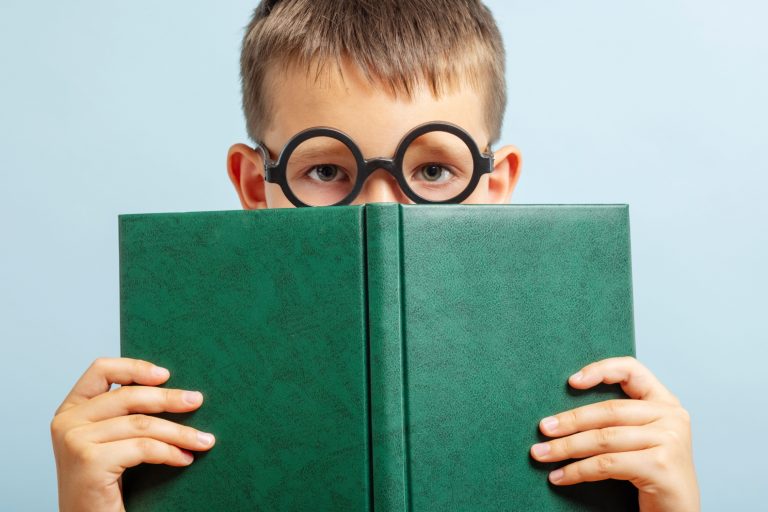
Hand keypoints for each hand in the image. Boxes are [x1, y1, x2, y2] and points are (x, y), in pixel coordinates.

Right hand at [50, 358, 215, 511]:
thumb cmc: (106, 485)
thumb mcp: (112, 440)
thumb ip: (125, 413)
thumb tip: (176, 390)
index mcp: (71, 410)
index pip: (101, 369)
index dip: (136, 367)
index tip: (166, 375)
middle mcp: (67, 422)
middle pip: (129, 395)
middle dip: (170, 398)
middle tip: (197, 401)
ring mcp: (75, 440)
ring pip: (142, 424)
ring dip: (180, 432)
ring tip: (203, 441)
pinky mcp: (89, 461)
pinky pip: (143, 447)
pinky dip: (170, 452)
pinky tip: (185, 459)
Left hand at [529, 356, 698, 511]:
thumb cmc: (653, 473)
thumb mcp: (640, 437)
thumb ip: (618, 418)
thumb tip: (563, 414)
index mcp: (665, 402)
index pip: (632, 370)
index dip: (601, 369)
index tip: (571, 382)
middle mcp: (671, 416)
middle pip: (609, 410)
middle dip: (570, 420)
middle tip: (543, 428)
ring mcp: (669, 440)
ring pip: (603, 438)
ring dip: (566, 447)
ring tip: (541, 454)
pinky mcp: (660, 465)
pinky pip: (606, 464)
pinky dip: (578, 470)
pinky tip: (560, 477)